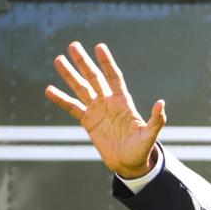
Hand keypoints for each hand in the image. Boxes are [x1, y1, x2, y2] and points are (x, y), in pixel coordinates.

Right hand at [44, 41, 165, 178]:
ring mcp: (97, 110)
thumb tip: (161, 104)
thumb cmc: (142, 149)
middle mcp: (109, 102)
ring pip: (81, 88)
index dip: (107, 63)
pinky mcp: (88, 121)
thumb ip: (156, 120)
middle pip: (94, 78)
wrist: (129, 164)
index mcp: (123, 102)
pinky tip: (49, 90)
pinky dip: (61, 99)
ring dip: (70, 75)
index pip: (114, 77)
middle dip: (84, 62)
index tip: (99, 47)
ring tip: (58, 60)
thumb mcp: (150, 135)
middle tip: (73, 45)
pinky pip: (72, 107)